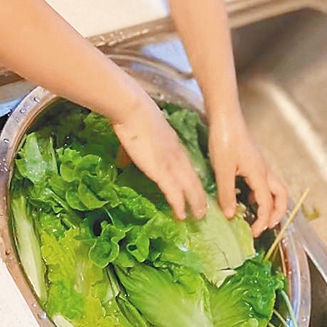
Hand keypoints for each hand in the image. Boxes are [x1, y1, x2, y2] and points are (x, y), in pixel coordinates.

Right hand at [112, 95, 206, 220]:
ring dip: (195, 203)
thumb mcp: (138, 135)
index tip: (196, 189)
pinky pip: (174, 191)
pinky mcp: (161, 170)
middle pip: (193, 178)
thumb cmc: (134, 118)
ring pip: (189, 187)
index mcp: (173, 144)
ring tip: (199, 216)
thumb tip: (122, 161)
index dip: (192, 179)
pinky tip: (182, 215)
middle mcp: (177, 155)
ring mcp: (171, 163)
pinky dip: (179, 204)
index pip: (187, 166)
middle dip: (199, 195)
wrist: (134, 111)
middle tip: (204, 209)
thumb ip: (133, 150)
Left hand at [207, 111, 287, 236]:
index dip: (263, 220)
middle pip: (281, 196)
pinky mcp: (253, 161)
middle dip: (277, 214)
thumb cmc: (224, 140)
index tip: (254, 233)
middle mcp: (264, 170)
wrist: (225, 117)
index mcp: (259, 174)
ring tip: (255, 215)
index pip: (267, 203)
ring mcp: (260, 165)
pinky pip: (263, 182)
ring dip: (269, 204)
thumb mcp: (222, 169)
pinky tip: (243, 197)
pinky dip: (259, 194)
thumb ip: (227, 194)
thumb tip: (231, 215)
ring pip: (274, 189)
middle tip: (264, 227)